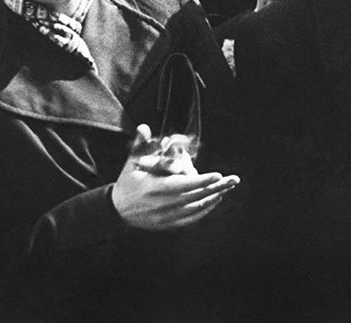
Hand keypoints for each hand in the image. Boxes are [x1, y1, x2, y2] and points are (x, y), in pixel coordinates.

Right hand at [112, 125, 239, 230]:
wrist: (117, 210)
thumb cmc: (128, 181)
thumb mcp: (131, 162)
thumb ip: (141, 145)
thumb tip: (143, 126)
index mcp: (153, 187)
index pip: (182, 185)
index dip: (201, 180)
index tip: (217, 174)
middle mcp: (161, 204)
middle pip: (194, 196)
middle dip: (215, 187)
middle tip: (233, 179)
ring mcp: (165, 216)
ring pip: (195, 208)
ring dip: (213, 198)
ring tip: (227, 188)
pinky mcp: (167, 224)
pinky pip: (190, 219)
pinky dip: (204, 210)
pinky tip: (215, 200)